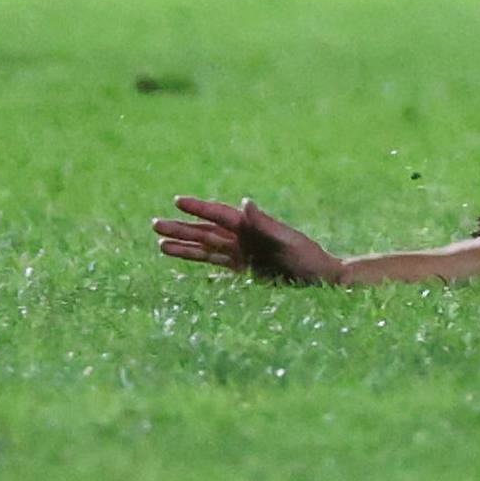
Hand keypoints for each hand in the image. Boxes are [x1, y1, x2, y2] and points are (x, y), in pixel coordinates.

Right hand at [154, 196, 344, 284]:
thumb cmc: (307, 259)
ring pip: (208, 250)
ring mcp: (245, 256)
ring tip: (160, 246)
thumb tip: (244, 202)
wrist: (324, 279)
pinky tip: (191, 274)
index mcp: (252, 228)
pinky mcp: (249, 273)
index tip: (177, 201)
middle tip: (154, 224)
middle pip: (207, 233)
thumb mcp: (286, 241)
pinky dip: (205, 269)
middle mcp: (245, 240)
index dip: (199, 209)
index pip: (220, 215)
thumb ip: (263, 224)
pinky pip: (220, 270)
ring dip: (185, 248)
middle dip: (182, 228)